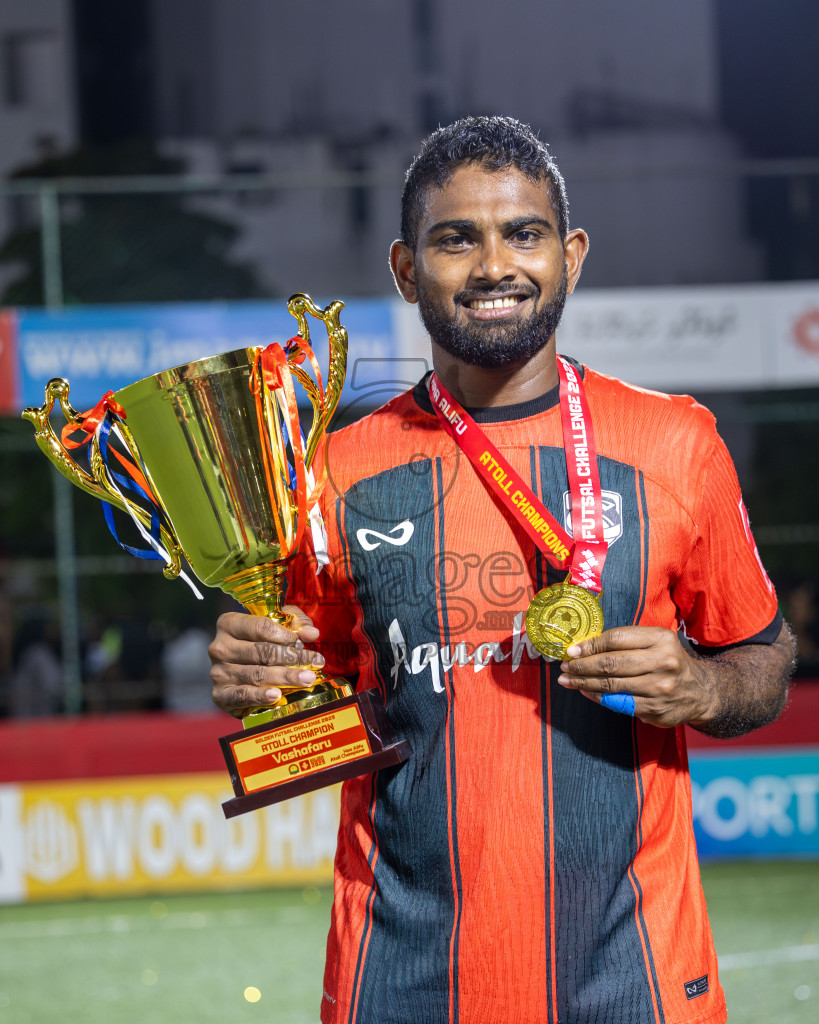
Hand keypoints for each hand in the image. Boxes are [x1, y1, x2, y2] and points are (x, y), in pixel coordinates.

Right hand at [208, 605, 325, 718]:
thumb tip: (312, 633)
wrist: (240, 677)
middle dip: (292, 658)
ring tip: (307, 679)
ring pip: (256, 674)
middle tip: (315, 663)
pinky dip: (260, 695)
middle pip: (261, 652)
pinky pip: (242, 695)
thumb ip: (295, 623)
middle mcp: (219, 647)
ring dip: (285, 677)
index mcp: (229, 624)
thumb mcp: (278, 626)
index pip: (260, 627)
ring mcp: (218, 672)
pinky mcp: (220, 695)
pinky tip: (277, 695)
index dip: (285, 635)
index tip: (304, 642)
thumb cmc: (260, 645)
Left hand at [556, 625, 718, 727]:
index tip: (572, 650)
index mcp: (661, 639)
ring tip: (567, 680)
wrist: (700, 691)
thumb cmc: (668, 661)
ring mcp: (660, 688)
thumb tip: (583, 647)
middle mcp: (663, 662)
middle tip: (565, 666)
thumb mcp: (655, 642)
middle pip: (611, 663)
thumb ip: (625, 642)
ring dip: (584, 682)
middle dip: (582, 665)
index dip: (590, 645)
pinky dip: (598, 697)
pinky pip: (618, 703)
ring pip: (612, 685)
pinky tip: (586, 691)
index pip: (616, 639)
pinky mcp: (656, 709)